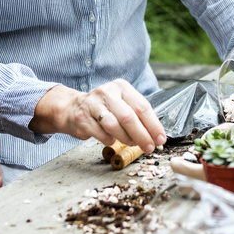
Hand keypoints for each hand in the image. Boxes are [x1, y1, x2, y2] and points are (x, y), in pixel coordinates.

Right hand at [31, 80, 165, 154]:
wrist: (72, 108)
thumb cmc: (104, 108)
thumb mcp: (121, 104)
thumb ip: (137, 116)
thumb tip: (157, 135)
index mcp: (122, 87)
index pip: (142, 106)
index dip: (153, 125)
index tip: (160, 139)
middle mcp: (108, 92)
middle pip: (129, 116)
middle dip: (142, 135)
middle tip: (149, 147)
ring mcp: (93, 103)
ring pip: (114, 125)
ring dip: (126, 138)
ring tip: (132, 143)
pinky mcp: (82, 117)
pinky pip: (101, 134)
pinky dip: (110, 140)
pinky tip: (112, 140)